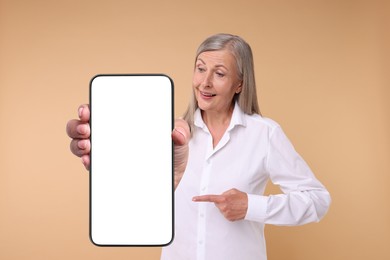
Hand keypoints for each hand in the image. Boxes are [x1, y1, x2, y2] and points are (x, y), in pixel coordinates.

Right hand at [66, 105, 190, 183]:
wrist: (173, 180)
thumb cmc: (173, 153)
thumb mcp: (180, 137)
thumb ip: (181, 131)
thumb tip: (175, 132)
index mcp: (125, 121)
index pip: (100, 110)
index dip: (87, 108)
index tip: (87, 110)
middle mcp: (111, 135)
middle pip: (82, 126)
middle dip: (77, 125)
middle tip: (87, 129)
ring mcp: (107, 153)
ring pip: (80, 145)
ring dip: (77, 144)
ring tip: (87, 145)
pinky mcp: (107, 170)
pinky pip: (90, 165)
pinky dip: (86, 162)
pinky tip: (89, 161)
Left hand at [192, 188, 247, 220]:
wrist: (251, 207)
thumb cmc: (242, 197)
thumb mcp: (233, 191)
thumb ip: (224, 193)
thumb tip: (220, 196)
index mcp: (223, 199)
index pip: (209, 198)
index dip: (201, 198)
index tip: (194, 199)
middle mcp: (223, 207)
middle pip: (217, 204)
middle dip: (221, 202)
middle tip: (230, 201)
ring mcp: (226, 214)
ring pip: (221, 209)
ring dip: (225, 207)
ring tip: (234, 205)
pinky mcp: (228, 218)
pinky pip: (225, 214)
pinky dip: (229, 212)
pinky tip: (235, 210)